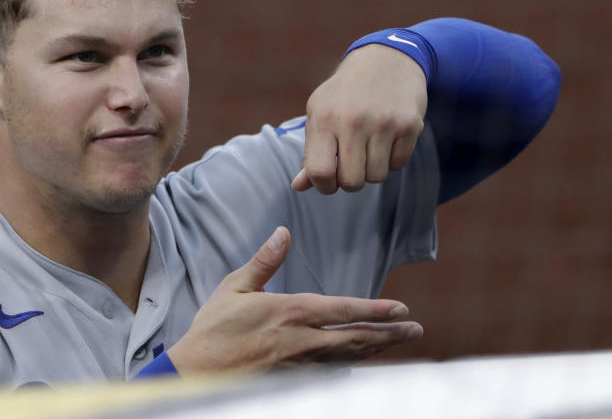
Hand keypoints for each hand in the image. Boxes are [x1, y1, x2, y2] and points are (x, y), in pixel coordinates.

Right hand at [166, 227, 421, 374]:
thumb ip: (264, 261)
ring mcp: (299, 365)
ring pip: (348, 358)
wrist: (196, 373)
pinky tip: (360, 360)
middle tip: (415, 329)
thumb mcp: (234, 287)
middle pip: (356, 339)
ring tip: (397, 342)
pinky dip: (349, 365)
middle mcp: (301, 340)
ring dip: (375, 349)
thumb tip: (283, 232)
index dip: (376, 310)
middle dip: (389, 334)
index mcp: (290, 312)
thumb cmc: (213, 329)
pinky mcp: (292, 380)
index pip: (344, 311)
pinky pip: (330, 373)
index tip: (401, 309)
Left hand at [292, 44, 426, 193]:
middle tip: (351, 165)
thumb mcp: (320, 113)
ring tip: (368, 148)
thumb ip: (310, 152)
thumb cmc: (345, 93)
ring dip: (372, 170)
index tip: (329, 181)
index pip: (320, 172)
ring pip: (377, 177)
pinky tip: (387, 139)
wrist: (386, 59)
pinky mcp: (409, 125)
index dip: (323, 186)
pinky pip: (398, 165)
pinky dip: (392, 159)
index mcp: (325, 118)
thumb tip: (298, 186)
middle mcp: (353, 121)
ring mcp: (384, 123)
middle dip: (350, 181)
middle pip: (351, 182)